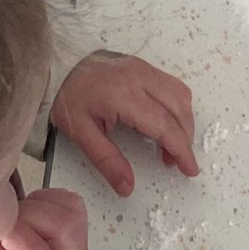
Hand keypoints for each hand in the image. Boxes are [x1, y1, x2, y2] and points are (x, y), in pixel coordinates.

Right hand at [0, 187, 91, 249]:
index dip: (11, 233)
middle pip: (63, 224)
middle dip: (27, 214)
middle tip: (3, 225)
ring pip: (71, 209)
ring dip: (39, 205)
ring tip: (16, 223)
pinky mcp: (78, 240)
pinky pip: (70, 205)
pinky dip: (47, 202)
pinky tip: (28, 219)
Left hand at [52, 52, 199, 198]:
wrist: (58, 62)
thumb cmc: (67, 94)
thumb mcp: (81, 133)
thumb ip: (107, 161)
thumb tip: (127, 187)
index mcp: (125, 96)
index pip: (165, 126)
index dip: (181, 150)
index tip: (189, 168)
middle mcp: (140, 78)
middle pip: (179, 110)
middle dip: (185, 139)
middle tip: (176, 162)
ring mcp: (144, 68)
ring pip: (181, 95)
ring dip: (184, 121)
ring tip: (170, 145)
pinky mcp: (143, 65)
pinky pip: (172, 84)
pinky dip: (177, 105)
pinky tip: (166, 121)